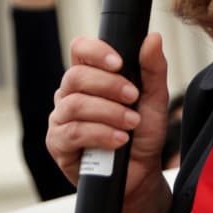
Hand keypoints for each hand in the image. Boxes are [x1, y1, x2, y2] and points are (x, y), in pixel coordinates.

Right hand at [47, 32, 168, 195]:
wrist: (140, 174)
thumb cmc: (142, 135)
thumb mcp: (154, 99)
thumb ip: (153, 69)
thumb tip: (153, 37)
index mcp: (89, 76)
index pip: (80, 49)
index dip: (96, 51)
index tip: (119, 63)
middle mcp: (70, 93)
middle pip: (76, 76)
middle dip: (109, 86)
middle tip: (133, 98)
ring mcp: (60, 118)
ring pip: (75, 104)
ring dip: (108, 113)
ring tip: (130, 123)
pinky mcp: (57, 143)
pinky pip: (73, 132)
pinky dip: (100, 134)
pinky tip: (118, 140)